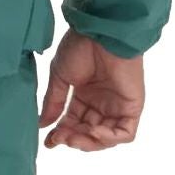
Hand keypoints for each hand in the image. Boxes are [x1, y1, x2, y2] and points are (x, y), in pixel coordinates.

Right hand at [39, 30, 144, 149]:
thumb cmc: (79, 47)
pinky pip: (125, 133)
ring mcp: (117, 106)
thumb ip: (54, 102)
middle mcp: (100, 103)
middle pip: (88, 133)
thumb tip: (42, 124)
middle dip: (73, 139)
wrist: (101, 32)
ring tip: (74, 138)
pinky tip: (94, 131)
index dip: (61, 134)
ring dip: (89, 142)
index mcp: (84, 95)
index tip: (49, 142)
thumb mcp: (60, 76)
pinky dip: (109, 138)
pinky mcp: (132, 107)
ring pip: (106, 138)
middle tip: (61, 138)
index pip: (72, 122)